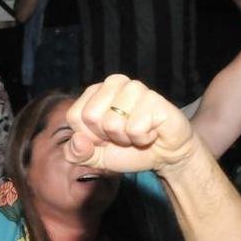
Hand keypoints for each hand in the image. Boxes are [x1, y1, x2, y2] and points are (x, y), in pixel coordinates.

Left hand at [65, 75, 198, 174]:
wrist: (165, 155)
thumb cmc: (129, 151)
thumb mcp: (96, 157)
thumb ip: (76, 153)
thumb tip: (77, 140)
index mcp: (95, 91)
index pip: (74, 116)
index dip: (90, 136)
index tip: (106, 138)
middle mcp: (114, 83)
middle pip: (91, 117)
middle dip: (107, 137)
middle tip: (124, 135)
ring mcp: (135, 88)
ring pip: (112, 123)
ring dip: (126, 138)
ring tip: (138, 132)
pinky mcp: (153, 99)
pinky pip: (135, 129)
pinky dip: (142, 139)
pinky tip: (152, 132)